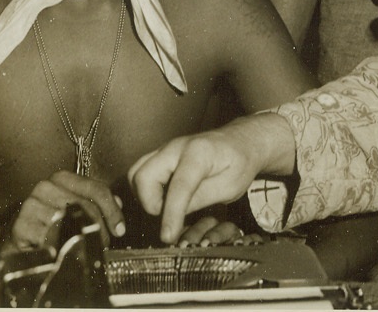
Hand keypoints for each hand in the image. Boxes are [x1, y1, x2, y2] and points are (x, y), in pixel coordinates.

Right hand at [0, 171, 124, 265]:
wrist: (9, 241)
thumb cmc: (44, 224)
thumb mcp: (71, 209)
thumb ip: (94, 203)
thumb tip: (119, 204)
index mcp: (61, 178)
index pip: (95, 189)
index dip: (112, 210)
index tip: (120, 229)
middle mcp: (45, 186)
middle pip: (85, 205)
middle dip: (100, 228)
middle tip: (104, 244)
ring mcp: (31, 204)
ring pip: (69, 221)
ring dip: (82, 239)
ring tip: (87, 250)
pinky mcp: (20, 225)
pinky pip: (49, 238)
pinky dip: (60, 247)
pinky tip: (64, 253)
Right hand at [129, 115, 295, 244]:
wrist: (241, 141)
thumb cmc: (239, 163)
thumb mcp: (229, 187)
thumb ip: (200, 200)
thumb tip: (173, 217)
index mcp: (199, 153)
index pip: (178, 186)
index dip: (171, 215)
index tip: (167, 237)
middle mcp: (177, 147)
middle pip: (143, 175)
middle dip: (150, 203)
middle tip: (170, 216)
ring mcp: (166, 149)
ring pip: (136, 172)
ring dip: (144, 196)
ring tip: (166, 207)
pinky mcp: (161, 155)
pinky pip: (140, 171)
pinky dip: (144, 189)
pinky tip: (162, 199)